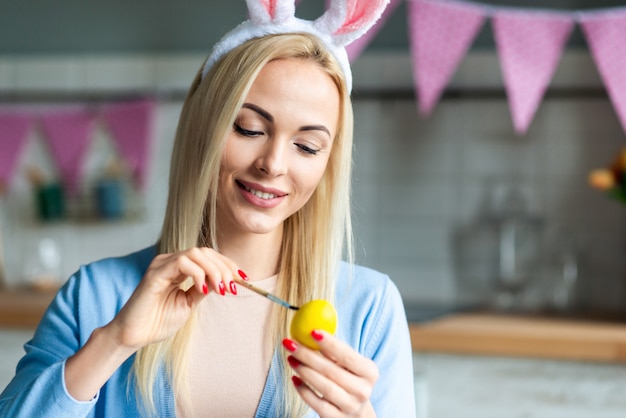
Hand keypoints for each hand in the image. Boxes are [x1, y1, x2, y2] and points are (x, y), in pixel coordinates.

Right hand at [105, 247, 239, 349]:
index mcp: (178, 268)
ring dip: (214, 270)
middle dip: (224, 268)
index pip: (208, 256)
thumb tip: (223, 280)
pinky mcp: (155, 274)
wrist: (135, 336)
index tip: (242, 279)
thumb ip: (203, 289)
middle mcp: (169, 262)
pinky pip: (181, 263)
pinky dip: (198, 273)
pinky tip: (202, 289)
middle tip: (232, 286)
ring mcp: (162, 265)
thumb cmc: (158, 321)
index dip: (227, 264)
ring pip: (195, 254)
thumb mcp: (189, 303)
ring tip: (221, 289)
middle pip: (205, 252)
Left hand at [283, 331, 378, 416]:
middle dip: (308, 356)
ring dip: (304, 371)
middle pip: (332, 371)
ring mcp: (351, 406)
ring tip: (291, 358)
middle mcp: (363, 391)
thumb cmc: (349, 379)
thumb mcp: (348, 364)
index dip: (330, 343)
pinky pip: (317, 404)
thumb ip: (334, 350)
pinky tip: (294, 379)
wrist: (356, 410)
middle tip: (291, 344)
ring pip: (324, 387)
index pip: (348, 356)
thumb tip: (313, 332)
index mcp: (370, 372)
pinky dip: (304, 390)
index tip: (312, 331)